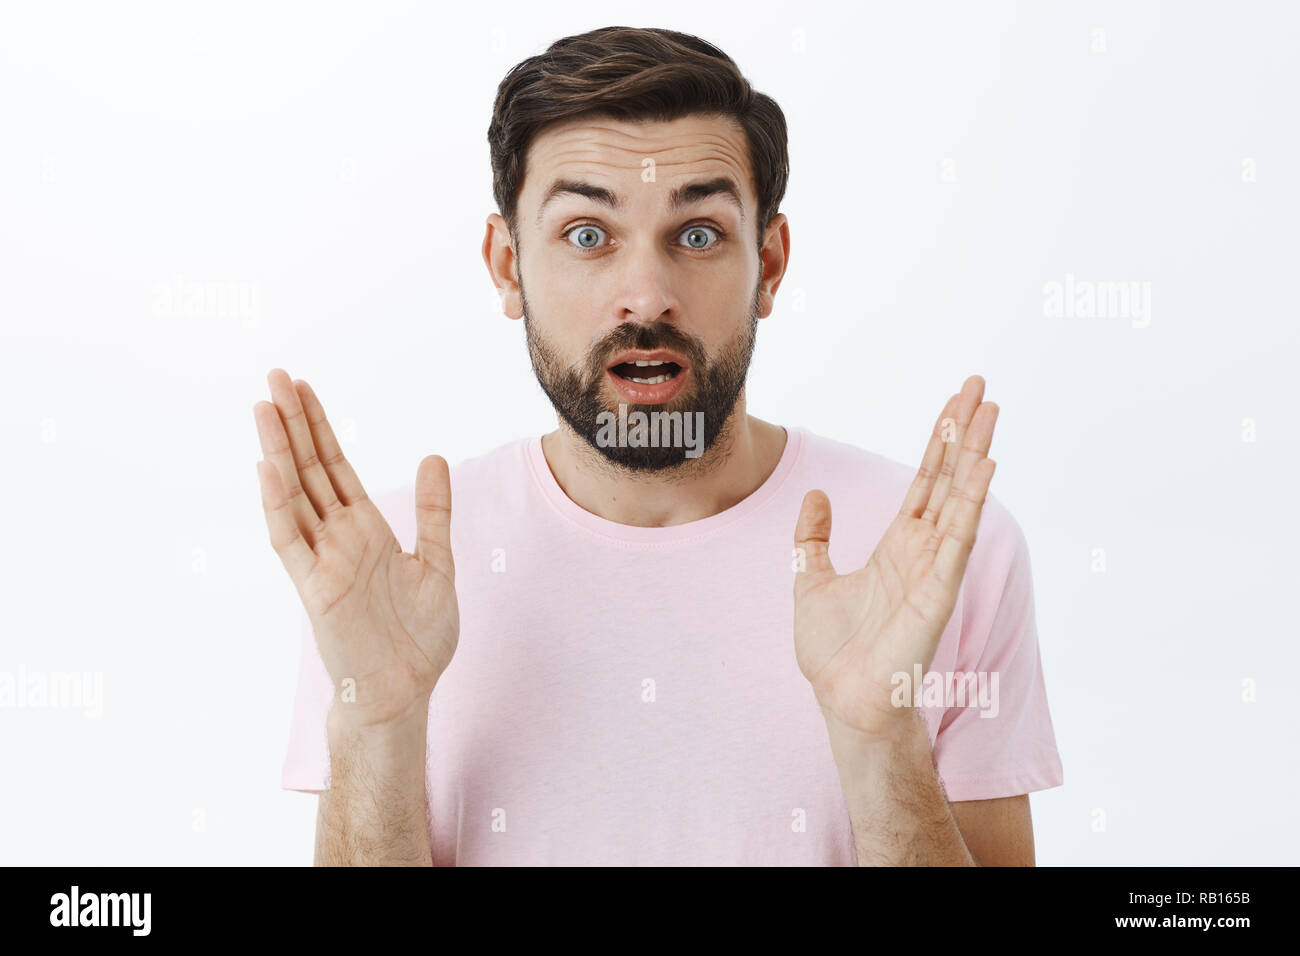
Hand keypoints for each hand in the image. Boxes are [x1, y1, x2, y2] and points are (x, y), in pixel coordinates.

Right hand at [254, 368, 458, 727]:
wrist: (405, 689)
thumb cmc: (418, 636)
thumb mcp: (436, 561)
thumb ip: (432, 511)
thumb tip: (434, 457)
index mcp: (365, 529)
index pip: (335, 467)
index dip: (319, 427)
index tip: (304, 388)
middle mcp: (338, 538)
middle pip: (308, 469)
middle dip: (293, 423)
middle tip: (273, 377)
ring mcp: (322, 560)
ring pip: (292, 495)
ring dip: (277, 452)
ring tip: (263, 407)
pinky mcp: (314, 588)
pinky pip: (290, 541)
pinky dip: (278, 506)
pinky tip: (268, 469)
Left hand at [792, 375, 998, 740]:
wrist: (843, 699)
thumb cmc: (834, 652)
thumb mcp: (810, 580)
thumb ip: (813, 538)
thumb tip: (815, 495)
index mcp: (898, 545)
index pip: (926, 481)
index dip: (940, 441)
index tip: (956, 402)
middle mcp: (923, 550)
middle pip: (950, 478)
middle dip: (965, 432)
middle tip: (983, 387)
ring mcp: (934, 569)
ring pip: (960, 499)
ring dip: (976, 455)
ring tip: (991, 412)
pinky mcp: (938, 592)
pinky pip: (958, 539)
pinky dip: (971, 502)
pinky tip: (984, 469)